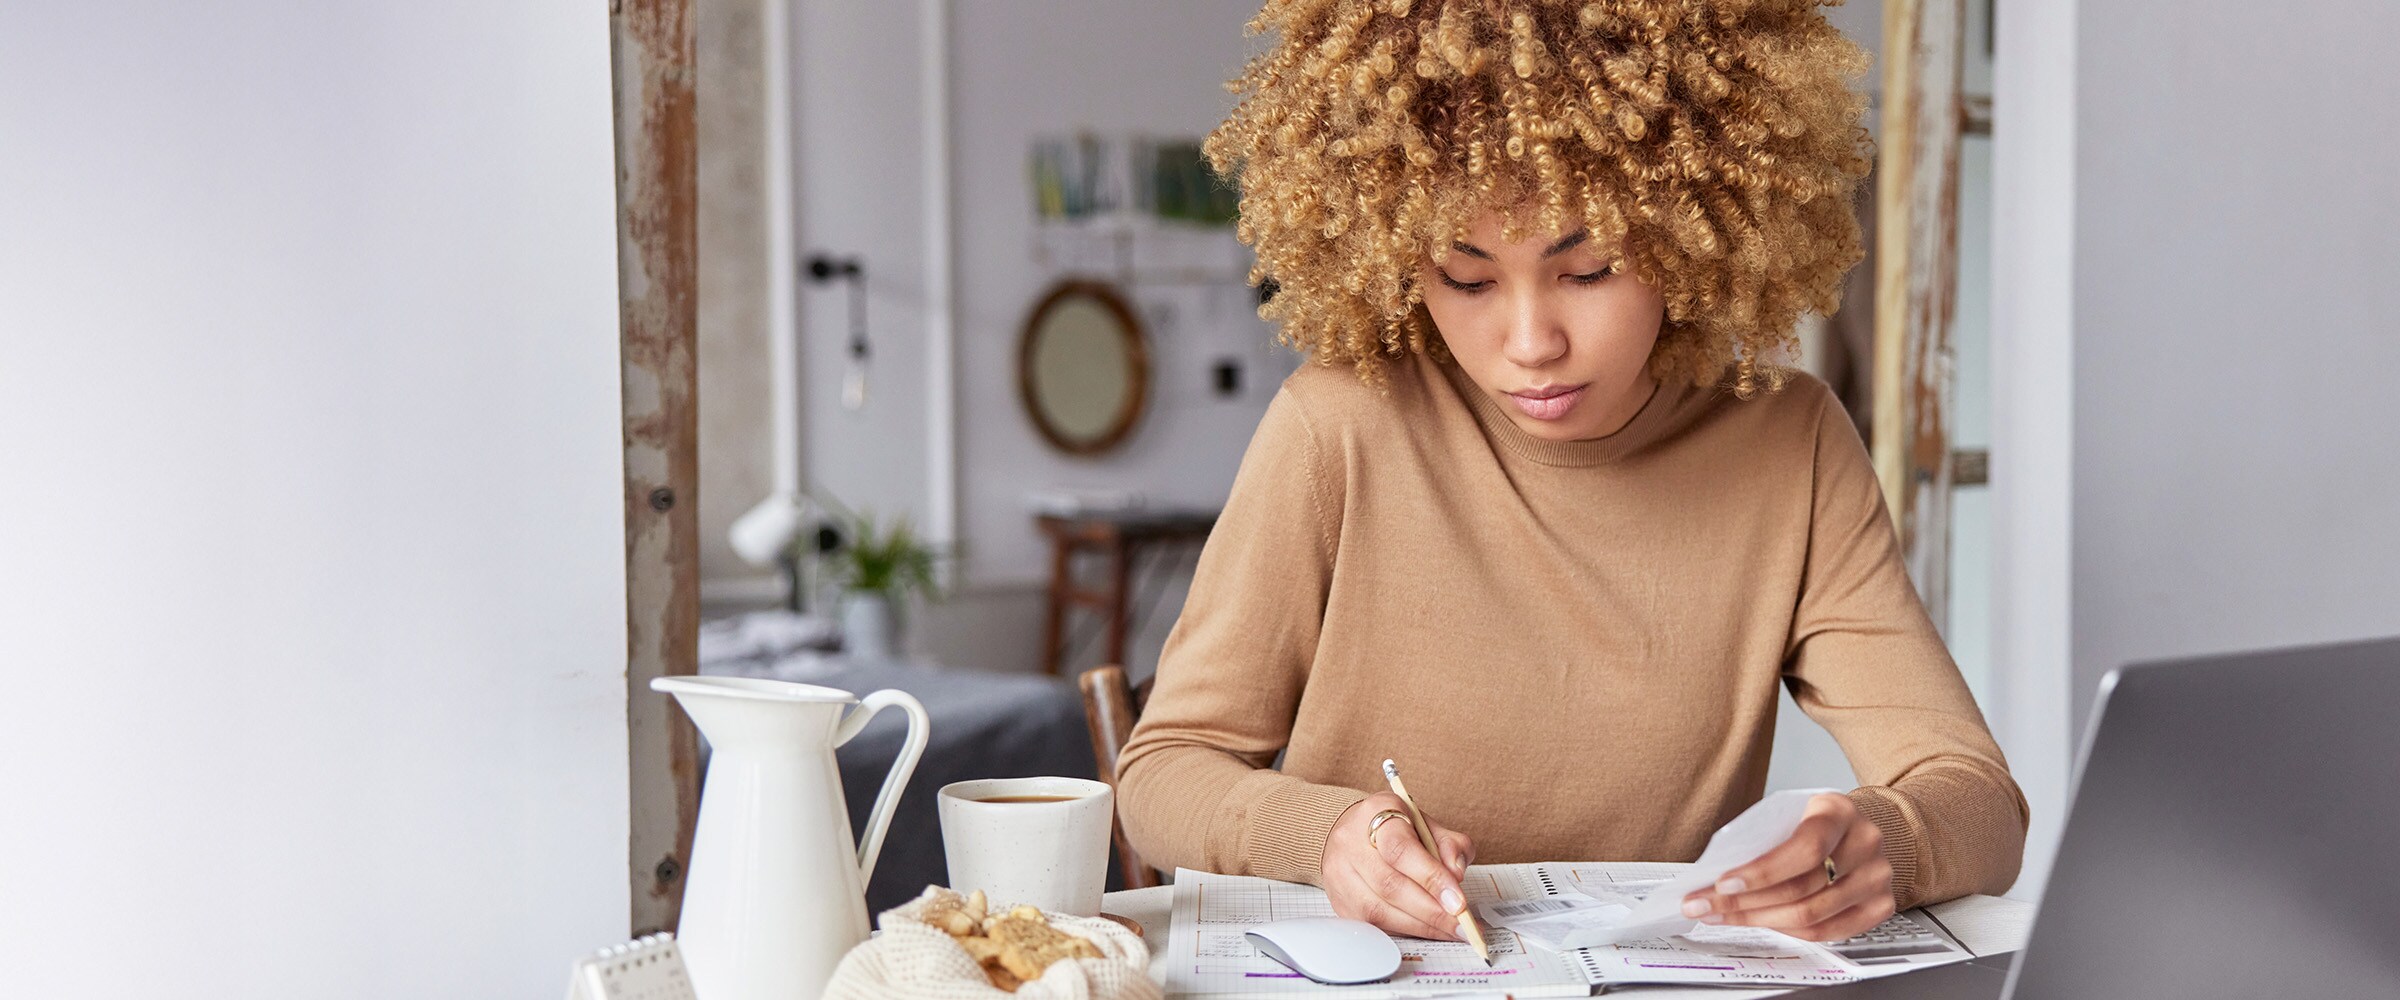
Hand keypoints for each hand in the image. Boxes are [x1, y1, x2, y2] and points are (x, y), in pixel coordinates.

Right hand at [1321, 792, 1476, 940]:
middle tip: (1462, 924)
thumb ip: (1450, 845)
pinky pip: (1373, 925)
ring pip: (1378, 910)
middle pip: (1389, 885)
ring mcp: (1339, 874)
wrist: (1352, 833)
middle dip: (1431, 910)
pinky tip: (1427, 930)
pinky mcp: (1339, 902)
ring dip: (1421, 926)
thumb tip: (1456, 874)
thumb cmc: (1394, 829)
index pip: (1401, 849)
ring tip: (1450, 930)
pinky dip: (1405, 931)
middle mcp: (1350, 842)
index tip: (1459, 901)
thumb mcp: (1428, 825)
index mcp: (1376, 813)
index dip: (1431, 878)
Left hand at [1680, 792, 1894, 941]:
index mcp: (1839, 811)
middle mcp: (1865, 844)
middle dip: (1743, 903)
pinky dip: (1787, 931)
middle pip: (1802, 889)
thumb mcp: (1791, 813)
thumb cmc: (1816, 821)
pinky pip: (1827, 932)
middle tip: (1705, 905)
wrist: (1859, 829)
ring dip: (1758, 920)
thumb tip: (1714, 876)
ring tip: (1722, 916)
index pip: (1804, 849)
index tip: (1721, 884)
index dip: (1760, 872)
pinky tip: (1760, 922)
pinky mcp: (1881, 906)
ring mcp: (1878, 878)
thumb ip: (1764, 839)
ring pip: (1811, 916)